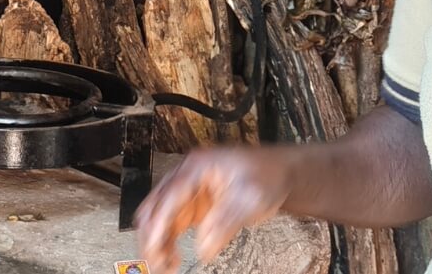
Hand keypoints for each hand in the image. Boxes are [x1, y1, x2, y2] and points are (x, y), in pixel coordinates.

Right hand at [134, 146, 308, 271]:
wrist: (279, 173)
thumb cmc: (267, 175)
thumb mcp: (251, 199)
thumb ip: (226, 222)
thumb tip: (204, 247)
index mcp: (197, 167)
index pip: (169, 197)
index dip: (160, 223)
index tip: (155, 246)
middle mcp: (186, 177)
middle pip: (155, 206)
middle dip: (151, 235)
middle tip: (156, 261)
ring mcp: (187, 191)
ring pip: (158, 217)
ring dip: (157, 241)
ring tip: (164, 265)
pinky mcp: (192, 205)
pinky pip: (170, 224)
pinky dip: (167, 241)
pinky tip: (172, 257)